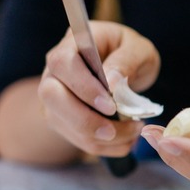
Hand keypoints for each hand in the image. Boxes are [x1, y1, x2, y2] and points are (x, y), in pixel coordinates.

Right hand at [38, 20, 159, 157]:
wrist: (126, 68)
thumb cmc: (131, 53)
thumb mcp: (138, 49)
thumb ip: (126, 61)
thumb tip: (110, 82)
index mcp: (72, 43)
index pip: (63, 63)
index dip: (83, 87)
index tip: (111, 105)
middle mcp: (55, 70)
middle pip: (51, 95)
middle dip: (83, 119)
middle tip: (113, 130)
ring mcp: (54, 96)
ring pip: (59, 121)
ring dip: (96, 137)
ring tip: (131, 133)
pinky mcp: (61, 118)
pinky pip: (74, 137)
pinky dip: (101, 146)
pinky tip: (125, 141)